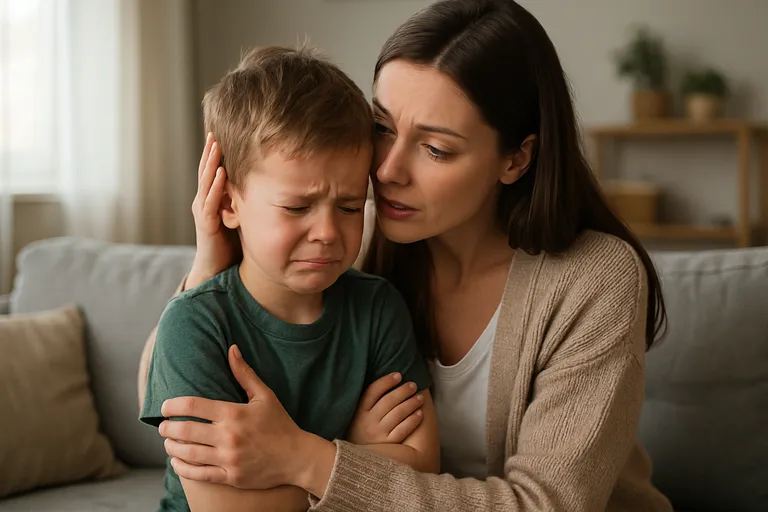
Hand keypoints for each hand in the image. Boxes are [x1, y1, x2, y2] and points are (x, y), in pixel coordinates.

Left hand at [159, 345, 334, 494]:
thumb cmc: (280, 423)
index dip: (172, 406)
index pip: (192, 407)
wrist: (296, 457)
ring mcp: (228, 459)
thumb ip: (244, 373)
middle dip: (167, 428)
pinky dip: (182, 468)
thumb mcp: (265, 395)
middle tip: (163, 426)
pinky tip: (177, 461)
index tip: (165, 407)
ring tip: (168, 442)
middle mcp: (228, 436)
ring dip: (171, 447)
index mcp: (234, 413)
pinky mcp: (230, 477)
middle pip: (184, 431)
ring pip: (187, 454)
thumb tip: (231, 349)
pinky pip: (198, 474)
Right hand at [187, 133, 240, 288]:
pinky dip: (215, 187)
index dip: (218, 153)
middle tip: (215, 130)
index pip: (214, 170)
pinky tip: (221, 174)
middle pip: (207, 170)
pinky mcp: (206, 225)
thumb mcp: (242, 216)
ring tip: (215, 144)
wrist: (216, 270)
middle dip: (211, 151)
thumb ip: (248, 201)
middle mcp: (205, 202)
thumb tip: (270, 185)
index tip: (224, 132)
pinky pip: (210, 202)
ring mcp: (204, 212)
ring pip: (205, 182)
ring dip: (210, 163)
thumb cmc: (231, 244)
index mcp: (214, 199)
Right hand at [347, 373, 424, 444]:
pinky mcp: (388, 445)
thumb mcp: (356, 418)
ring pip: (398, 413)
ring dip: (411, 403)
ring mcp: (378, 434)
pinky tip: (420, 413)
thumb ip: (366, 403)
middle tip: (413, 385)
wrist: (356, 462)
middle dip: (403, 390)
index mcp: (358, 412)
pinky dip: (413, 420)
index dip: (386, 381)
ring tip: (419, 397)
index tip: (398, 375)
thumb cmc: (360, 433)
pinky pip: (403, 429)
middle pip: (388, 401)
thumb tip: (386, 382)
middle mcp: (367, 422)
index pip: (372, 391)